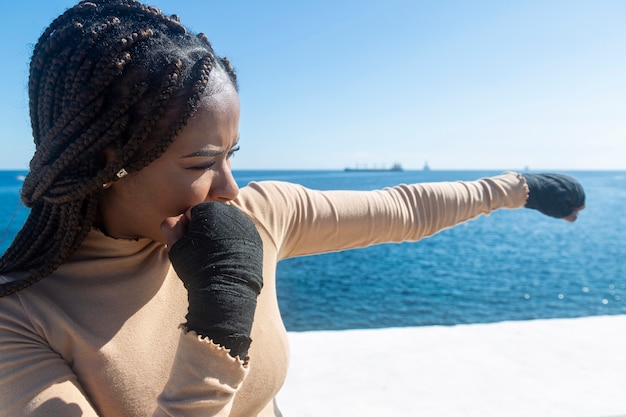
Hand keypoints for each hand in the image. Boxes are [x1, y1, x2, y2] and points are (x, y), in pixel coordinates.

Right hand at [167, 202, 262, 359]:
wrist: (225, 291)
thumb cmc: (196, 268)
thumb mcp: (175, 246)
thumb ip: (170, 226)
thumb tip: (179, 219)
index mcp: (210, 208)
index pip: (192, 215)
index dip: (187, 233)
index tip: (191, 248)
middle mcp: (231, 212)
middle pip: (210, 219)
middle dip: (204, 233)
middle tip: (203, 254)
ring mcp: (246, 225)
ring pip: (224, 228)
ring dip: (218, 239)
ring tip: (215, 258)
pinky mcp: (255, 239)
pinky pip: (239, 238)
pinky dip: (233, 246)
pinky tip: (228, 261)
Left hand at [523, 173, 585, 220]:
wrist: (528, 187)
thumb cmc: (545, 200)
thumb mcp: (559, 212)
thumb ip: (570, 216)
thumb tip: (575, 215)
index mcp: (577, 189)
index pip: (580, 206)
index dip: (570, 209)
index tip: (558, 206)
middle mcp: (573, 181)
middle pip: (573, 199)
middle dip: (565, 204)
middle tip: (552, 202)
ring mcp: (563, 178)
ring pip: (565, 194)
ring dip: (559, 198)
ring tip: (547, 198)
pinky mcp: (554, 177)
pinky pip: (557, 189)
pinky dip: (553, 193)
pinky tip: (544, 193)